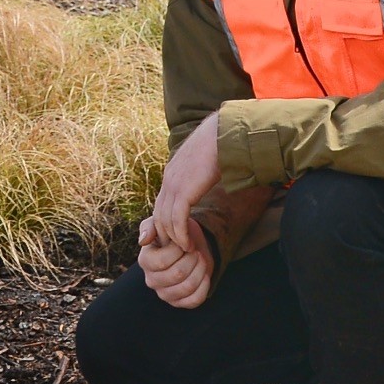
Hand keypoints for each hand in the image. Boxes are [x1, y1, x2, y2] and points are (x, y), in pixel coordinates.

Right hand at [138, 214, 214, 308]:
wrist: (191, 247)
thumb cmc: (176, 234)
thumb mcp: (163, 224)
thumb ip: (150, 226)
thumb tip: (143, 241)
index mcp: (145, 261)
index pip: (163, 261)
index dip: (180, 250)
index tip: (185, 242)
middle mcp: (151, 280)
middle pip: (178, 274)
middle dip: (193, 259)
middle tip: (196, 251)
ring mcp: (164, 294)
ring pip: (188, 287)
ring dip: (200, 270)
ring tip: (201, 260)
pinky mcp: (179, 303)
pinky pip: (195, 300)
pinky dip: (204, 286)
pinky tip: (205, 274)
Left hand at [139, 110, 226, 309]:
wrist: (223, 133)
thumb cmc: (221, 147)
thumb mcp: (204, 165)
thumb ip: (200, 176)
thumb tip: (208, 180)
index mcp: (173, 173)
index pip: (162, 204)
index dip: (167, 222)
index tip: (177, 237)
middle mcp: (169, 179)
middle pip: (159, 214)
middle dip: (167, 234)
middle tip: (179, 249)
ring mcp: (174, 184)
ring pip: (165, 220)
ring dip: (175, 238)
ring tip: (187, 250)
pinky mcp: (183, 190)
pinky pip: (176, 220)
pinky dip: (181, 235)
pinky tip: (189, 244)